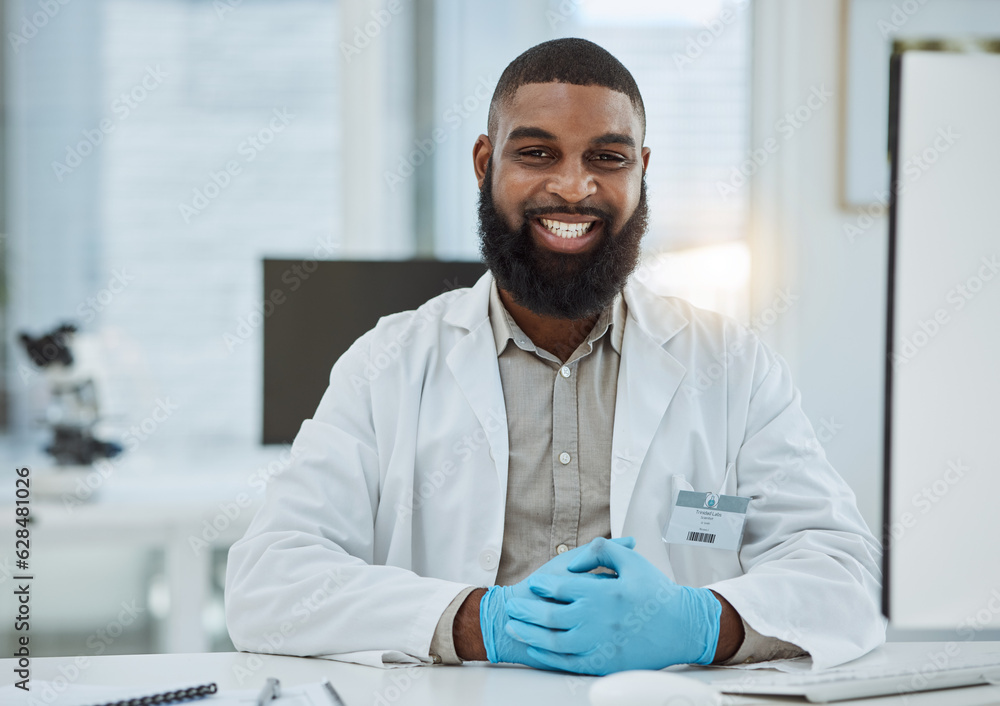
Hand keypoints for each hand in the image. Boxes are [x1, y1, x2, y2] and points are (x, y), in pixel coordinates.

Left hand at [504, 536, 720, 674]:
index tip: (533, 584)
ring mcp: (600, 643)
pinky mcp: (605, 663)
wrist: (683, 627)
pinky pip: (568, 662)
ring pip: (554, 641)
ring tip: (516, 626)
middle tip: (513, 606)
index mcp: (604, 592)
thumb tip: (574, 561)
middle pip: (551, 615)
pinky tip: (537, 648)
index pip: (562, 588)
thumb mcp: (632, 561)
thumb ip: (601, 551)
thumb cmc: (657, 593)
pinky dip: (548, 656)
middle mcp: (599, 619)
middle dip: (527, 610)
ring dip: (530, 633)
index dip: (543, 586)